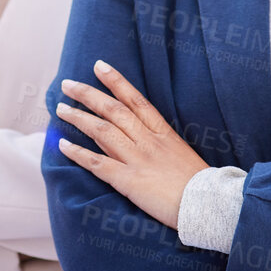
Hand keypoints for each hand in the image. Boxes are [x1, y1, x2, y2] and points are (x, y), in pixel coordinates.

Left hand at [55, 61, 210, 230]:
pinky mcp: (129, 180)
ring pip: (102, 131)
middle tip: (67, 85)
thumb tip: (136, 132)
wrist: (210, 205)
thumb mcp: (181, 153)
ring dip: (78, 118)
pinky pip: (98, 163)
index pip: (135, 99)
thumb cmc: (199, 183)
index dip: (116, 81)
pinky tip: (62, 146)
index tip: (98, 66)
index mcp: (163, 132)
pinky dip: (78, 154)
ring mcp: (138, 159)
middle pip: (113, 110)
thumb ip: (160, 141)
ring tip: (60, 109)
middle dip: (88, 94)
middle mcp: (148, 141)